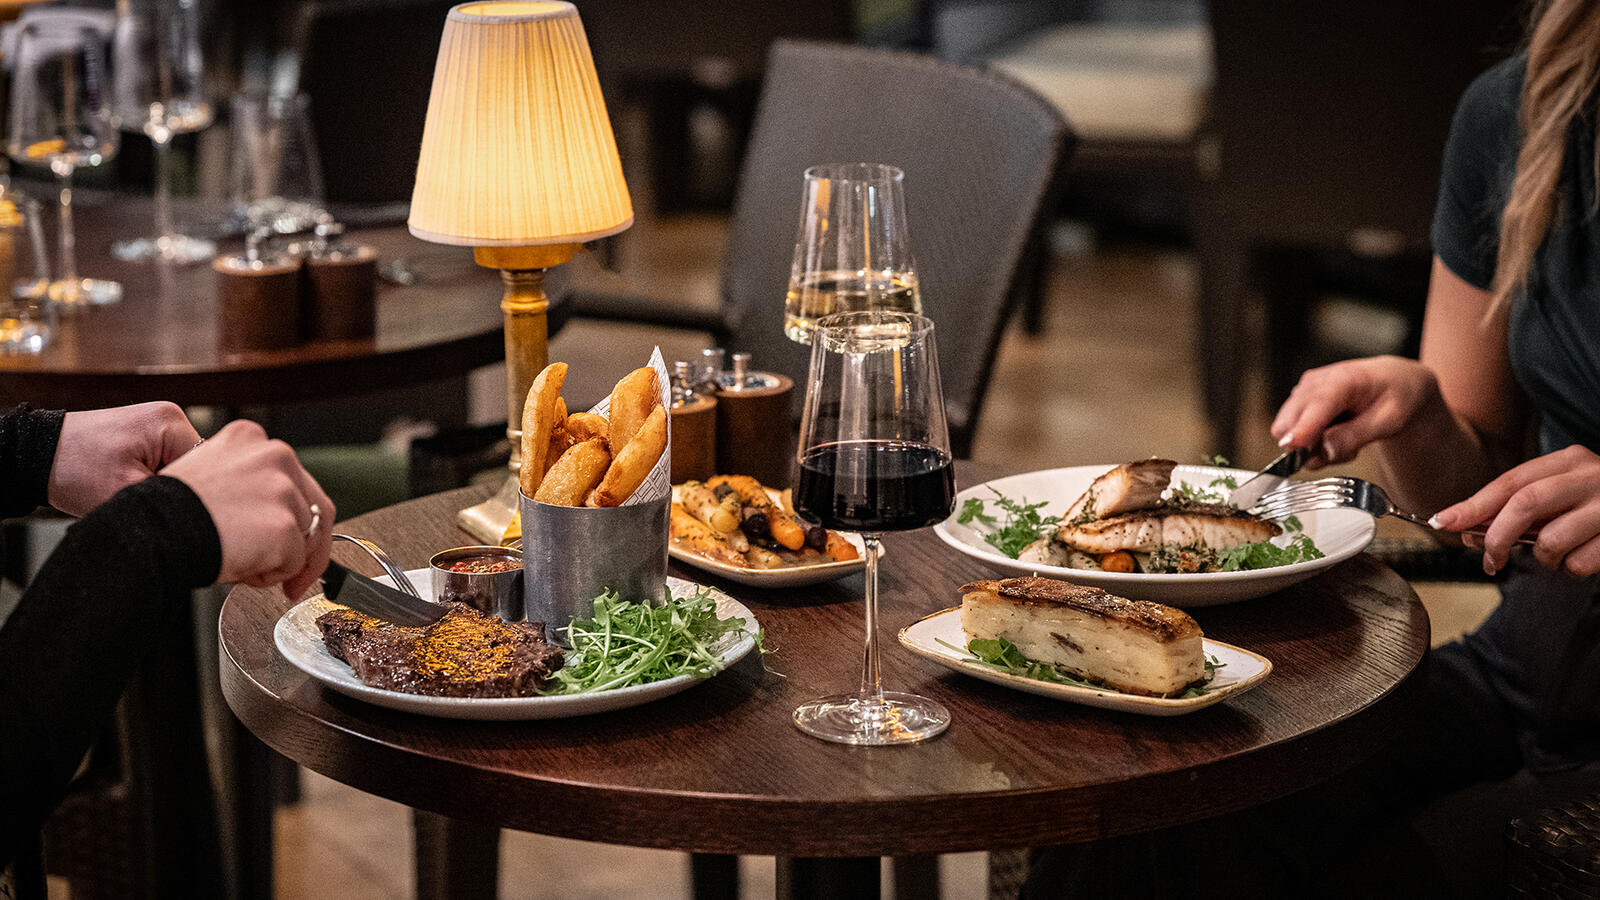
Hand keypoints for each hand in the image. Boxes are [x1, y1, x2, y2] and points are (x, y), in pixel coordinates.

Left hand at [48, 402, 201, 515]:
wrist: (37, 455)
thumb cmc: (71, 468)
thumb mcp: (126, 493)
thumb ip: (172, 500)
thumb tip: (203, 509)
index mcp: (171, 423)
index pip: (210, 468)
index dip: (192, 494)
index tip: (168, 507)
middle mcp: (170, 416)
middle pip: (199, 466)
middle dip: (178, 488)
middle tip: (147, 500)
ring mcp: (159, 423)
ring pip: (184, 467)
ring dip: (166, 484)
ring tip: (135, 490)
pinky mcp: (148, 433)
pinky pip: (168, 461)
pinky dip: (155, 477)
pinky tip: (134, 482)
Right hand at [160, 420, 335, 599]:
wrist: (150, 532)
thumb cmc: (167, 513)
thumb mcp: (207, 476)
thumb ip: (246, 483)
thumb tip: (270, 514)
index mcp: (250, 439)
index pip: (293, 478)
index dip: (292, 514)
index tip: (285, 537)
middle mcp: (274, 455)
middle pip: (314, 507)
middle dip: (303, 545)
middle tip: (287, 572)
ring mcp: (282, 489)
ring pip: (306, 538)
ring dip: (280, 560)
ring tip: (242, 563)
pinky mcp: (284, 525)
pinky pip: (295, 563)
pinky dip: (272, 576)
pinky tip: (240, 568)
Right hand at [1270, 356, 1441, 466]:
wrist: (1395, 381)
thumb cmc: (1396, 395)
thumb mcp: (1390, 420)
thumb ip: (1356, 436)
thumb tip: (1323, 452)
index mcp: (1344, 380)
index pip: (1316, 406)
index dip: (1302, 429)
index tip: (1291, 448)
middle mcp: (1316, 382)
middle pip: (1290, 422)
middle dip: (1310, 447)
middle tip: (1346, 449)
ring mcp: (1303, 390)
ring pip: (1288, 431)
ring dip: (1312, 446)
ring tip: (1345, 439)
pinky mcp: (1298, 400)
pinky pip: (1292, 431)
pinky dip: (1311, 441)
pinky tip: (1334, 433)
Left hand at [1430, 445, 1599, 576]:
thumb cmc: (1598, 503)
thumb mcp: (1560, 494)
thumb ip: (1519, 508)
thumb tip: (1466, 529)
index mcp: (1568, 461)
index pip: (1510, 483)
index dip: (1473, 505)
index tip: (1443, 522)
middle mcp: (1590, 476)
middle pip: (1525, 504)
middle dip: (1497, 536)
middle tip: (1489, 561)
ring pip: (1552, 540)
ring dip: (1542, 557)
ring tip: (1556, 553)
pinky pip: (1580, 563)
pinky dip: (1573, 569)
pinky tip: (1584, 556)